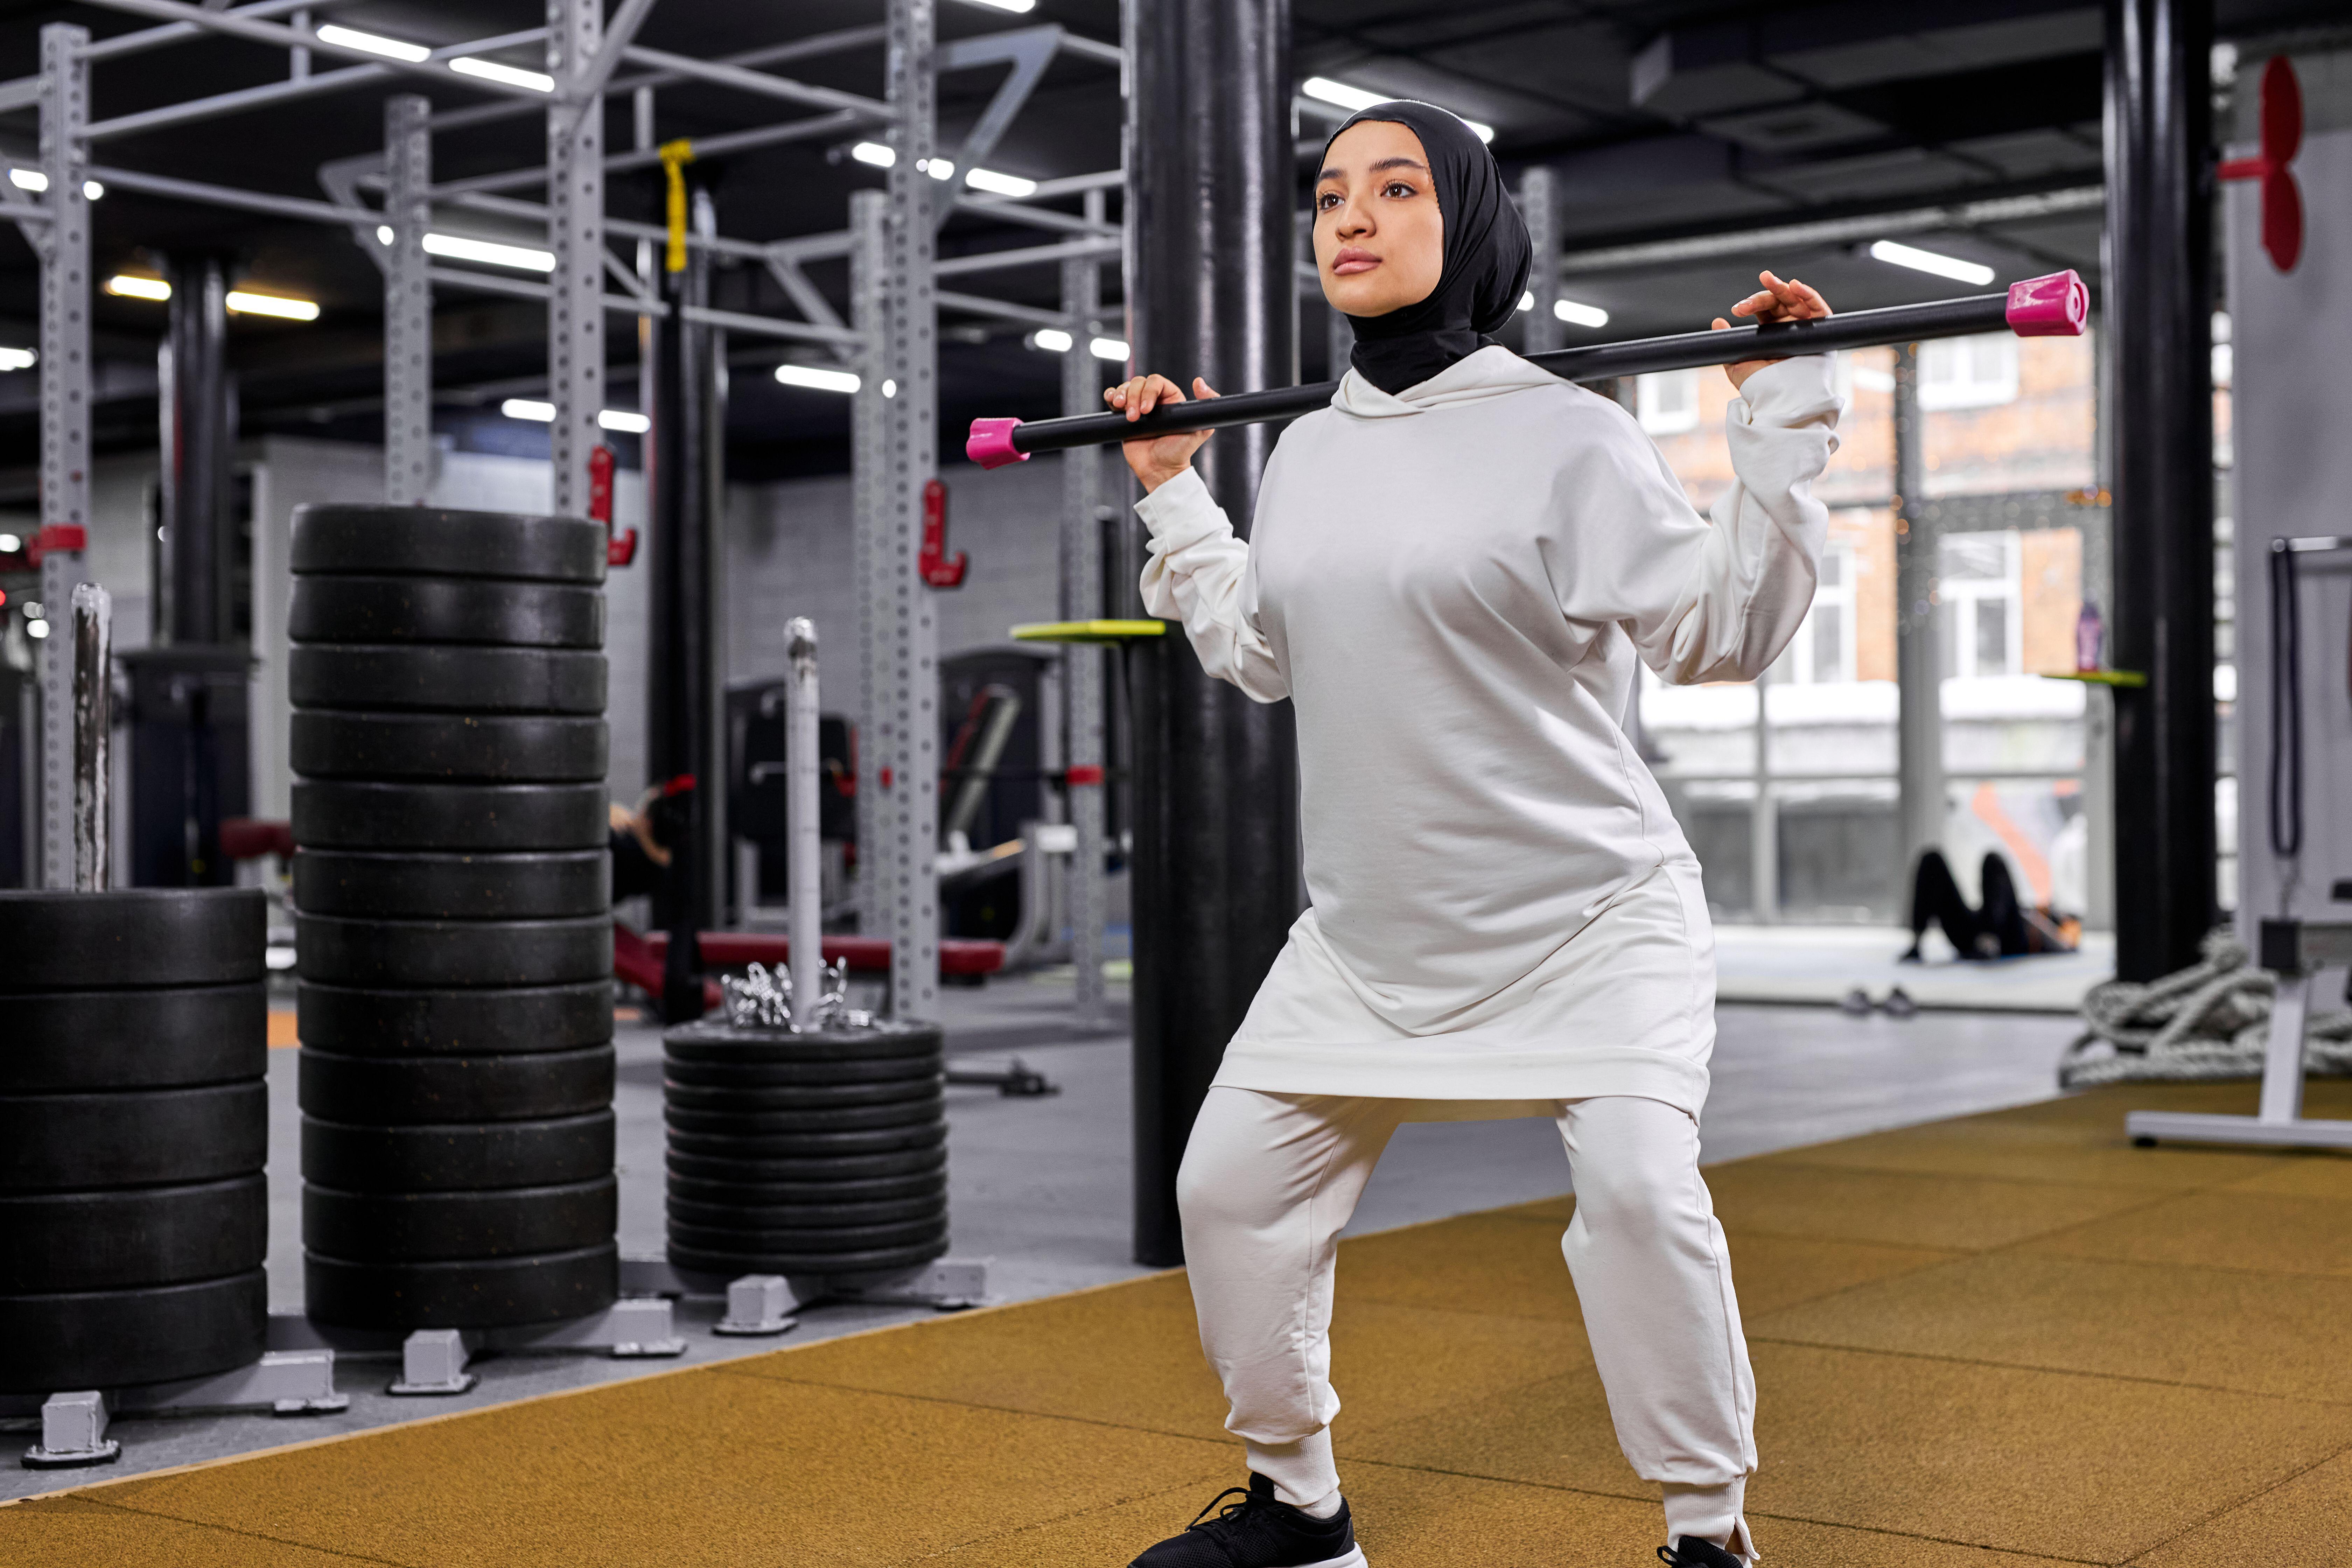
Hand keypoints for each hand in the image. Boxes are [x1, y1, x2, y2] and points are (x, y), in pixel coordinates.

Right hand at [1106, 374, 1218, 491]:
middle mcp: (1154, 401)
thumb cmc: (1179, 452)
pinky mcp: (1124, 417)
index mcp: (1171, 399)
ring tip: (1121, 410)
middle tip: (1134, 417)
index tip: (1147, 409)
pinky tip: (1112, 402)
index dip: (1149, 391)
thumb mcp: (1200, 430)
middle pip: (1139, 383)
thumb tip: (1199, 381)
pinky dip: (1111, 396)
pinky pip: (1114, 399)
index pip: (1156, 382)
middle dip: (1133, 396)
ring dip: (1121, 395)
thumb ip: (1206, 405)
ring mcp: (1138, 408)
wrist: (1160, 470)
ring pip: (1126, 388)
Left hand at [1713, 271, 1831, 391]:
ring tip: (1769, 280)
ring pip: (1796, 299)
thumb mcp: (1738, 364)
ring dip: (1783, 287)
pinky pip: (1818, 307)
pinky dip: (1808, 294)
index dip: (1752, 304)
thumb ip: (1728, 342)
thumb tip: (1717, 322)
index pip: (1763, 308)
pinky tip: (1795, 286)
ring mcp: (1805, 326)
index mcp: (1770, 331)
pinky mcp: (1821, 330)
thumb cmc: (1760, 386)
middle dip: (1764, 293)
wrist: (1779, 400)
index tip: (1737, 310)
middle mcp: (1789, 326)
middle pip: (1778, 301)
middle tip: (1751, 295)